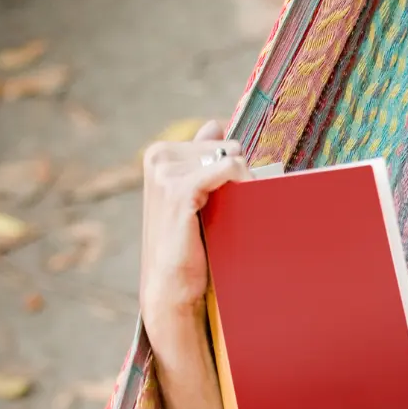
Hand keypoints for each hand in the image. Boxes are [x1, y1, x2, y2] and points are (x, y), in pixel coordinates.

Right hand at [139, 120, 250, 343]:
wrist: (172, 283)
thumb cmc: (188, 241)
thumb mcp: (194, 194)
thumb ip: (202, 157)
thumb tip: (214, 125)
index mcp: (162, 153)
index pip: (220, 141)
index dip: (236, 166)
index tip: (239, 191)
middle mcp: (160, 156)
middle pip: (229, 147)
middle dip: (241, 174)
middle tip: (239, 205)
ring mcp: (166, 171)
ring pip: (232, 157)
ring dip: (245, 182)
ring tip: (239, 210)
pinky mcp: (179, 189)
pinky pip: (228, 168)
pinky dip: (245, 181)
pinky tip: (247, 199)